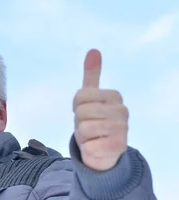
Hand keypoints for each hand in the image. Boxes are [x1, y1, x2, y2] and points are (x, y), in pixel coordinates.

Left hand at [73, 49, 128, 170]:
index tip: (86, 113)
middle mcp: (122, 110)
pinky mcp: (118, 146)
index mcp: (115, 95)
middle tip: (89, 126)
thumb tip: (93, 50)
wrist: (103, 150)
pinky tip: (97, 147)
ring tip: (93, 136)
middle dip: (79, 122)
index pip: (80, 96)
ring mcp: (122, 128)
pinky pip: (89, 145)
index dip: (76, 107)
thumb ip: (92, 75)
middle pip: (81, 113)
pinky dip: (88, 149)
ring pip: (83, 129)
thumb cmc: (94, 121)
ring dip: (83, 136)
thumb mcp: (91, 98)